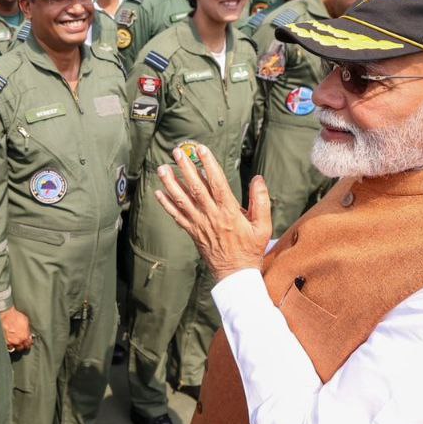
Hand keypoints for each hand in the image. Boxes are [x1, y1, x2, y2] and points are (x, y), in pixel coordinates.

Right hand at [0, 307, 33, 352]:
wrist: (6, 313)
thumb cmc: (16, 316)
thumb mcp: (26, 322)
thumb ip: (27, 330)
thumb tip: (29, 335)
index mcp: (24, 337)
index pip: (28, 345)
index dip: (28, 343)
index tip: (27, 342)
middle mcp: (17, 341)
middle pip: (20, 348)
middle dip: (21, 345)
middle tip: (20, 342)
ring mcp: (9, 342)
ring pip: (12, 348)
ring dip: (14, 346)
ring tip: (13, 342)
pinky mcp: (2, 340)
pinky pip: (6, 346)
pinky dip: (7, 344)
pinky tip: (8, 341)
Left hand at [153, 143, 271, 281]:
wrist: (235, 273)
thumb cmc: (251, 249)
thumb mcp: (263, 226)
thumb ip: (261, 201)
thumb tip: (257, 179)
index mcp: (229, 212)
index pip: (217, 183)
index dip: (208, 165)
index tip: (201, 150)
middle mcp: (211, 216)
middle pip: (195, 188)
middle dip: (185, 168)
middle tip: (177, 152)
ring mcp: (199, 224)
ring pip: (182, 200)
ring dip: (171, 184)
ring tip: (162, 168)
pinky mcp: (192, 232)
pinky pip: (177, 216)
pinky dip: (167, 204)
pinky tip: (159, 193)